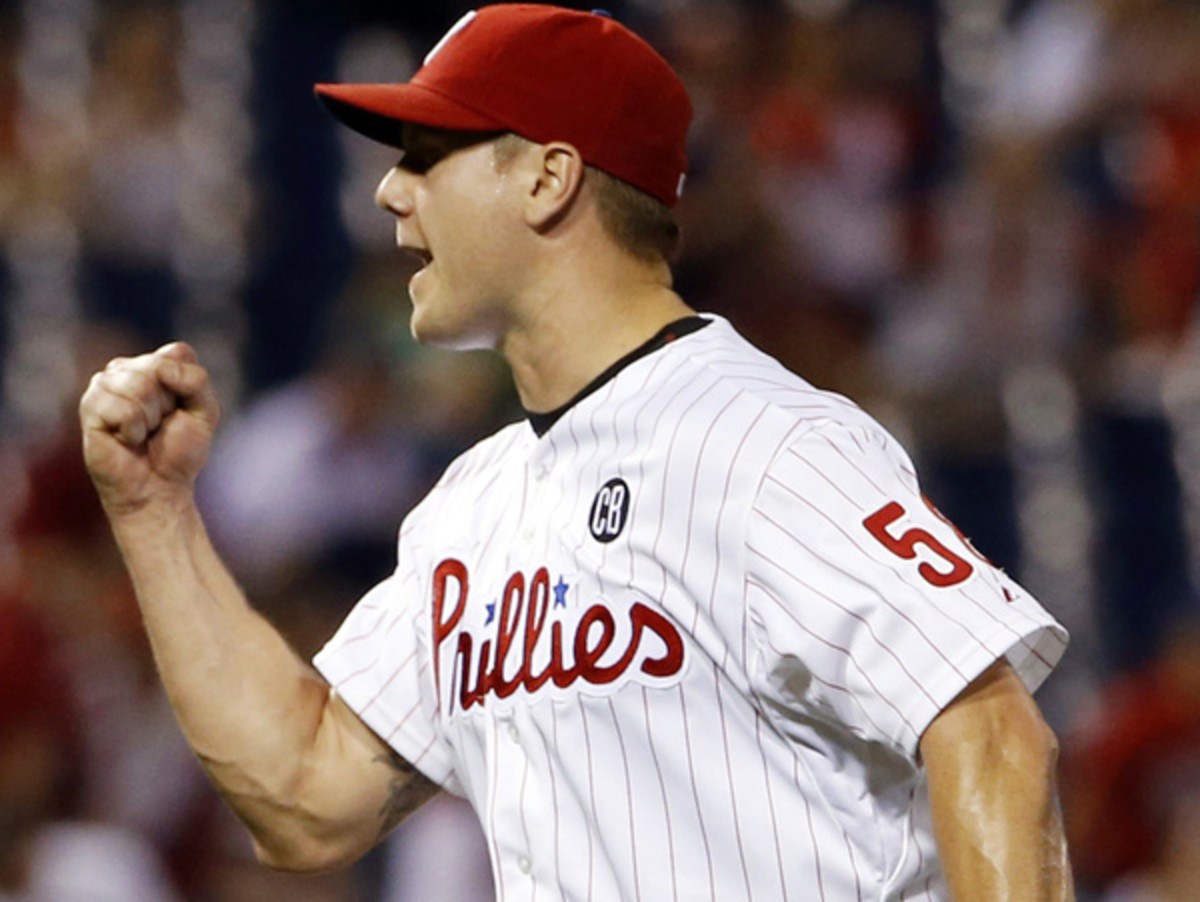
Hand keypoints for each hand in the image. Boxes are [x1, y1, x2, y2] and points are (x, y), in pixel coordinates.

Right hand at [79, 342, 220, 516]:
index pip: (177, 354)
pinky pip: (122, 408)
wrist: (159, 487)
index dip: (187, 387)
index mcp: (154, 364)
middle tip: (159, 425)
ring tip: (143, 433)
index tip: (181, 410)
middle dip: (168, 404)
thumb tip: (161, 370)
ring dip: (150, 418)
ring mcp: (104, 386)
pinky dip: (133, 430)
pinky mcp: (89, 407)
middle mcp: (125, 369)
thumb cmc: (179, 450)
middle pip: (157, 368)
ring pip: (138, 385)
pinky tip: (127, 440)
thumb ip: (196, 379)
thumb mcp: (205, 411)